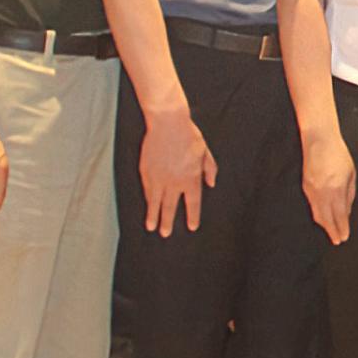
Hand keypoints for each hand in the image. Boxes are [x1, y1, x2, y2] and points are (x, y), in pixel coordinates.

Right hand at [139, 111, 216, 236]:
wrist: (168, 123)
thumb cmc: (189, 135)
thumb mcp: (205, 152)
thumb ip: (209, 169)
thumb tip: (211, 184)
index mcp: (192, 178)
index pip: (193, 203)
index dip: (193, 216)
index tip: (192, 227)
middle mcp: (175, 182)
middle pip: (171, 207)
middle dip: (168, 221)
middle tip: (165, 234)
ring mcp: (159, 178)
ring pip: (156, 202)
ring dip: (153, 216)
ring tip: (151, 227)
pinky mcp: (147, 172)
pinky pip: (147, 190)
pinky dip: (147, 200)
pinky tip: (147, 206)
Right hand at [301, 131, 357, 244]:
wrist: (319, 140)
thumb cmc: (338, 154)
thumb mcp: (351, 173)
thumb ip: (350, 194)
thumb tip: (347, 211)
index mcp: (336, 188)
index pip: (340, 214)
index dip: (342, 227)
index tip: (344, 237)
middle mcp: (323, 191)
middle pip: (327, 218)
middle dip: (332, 231)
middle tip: (337, 241)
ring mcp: (312, 190)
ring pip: (318, 214)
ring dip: (325, 225)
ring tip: (331, 233)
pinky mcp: (305, 187)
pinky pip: (312, 206)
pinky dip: (318, 215)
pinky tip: (322, 219)